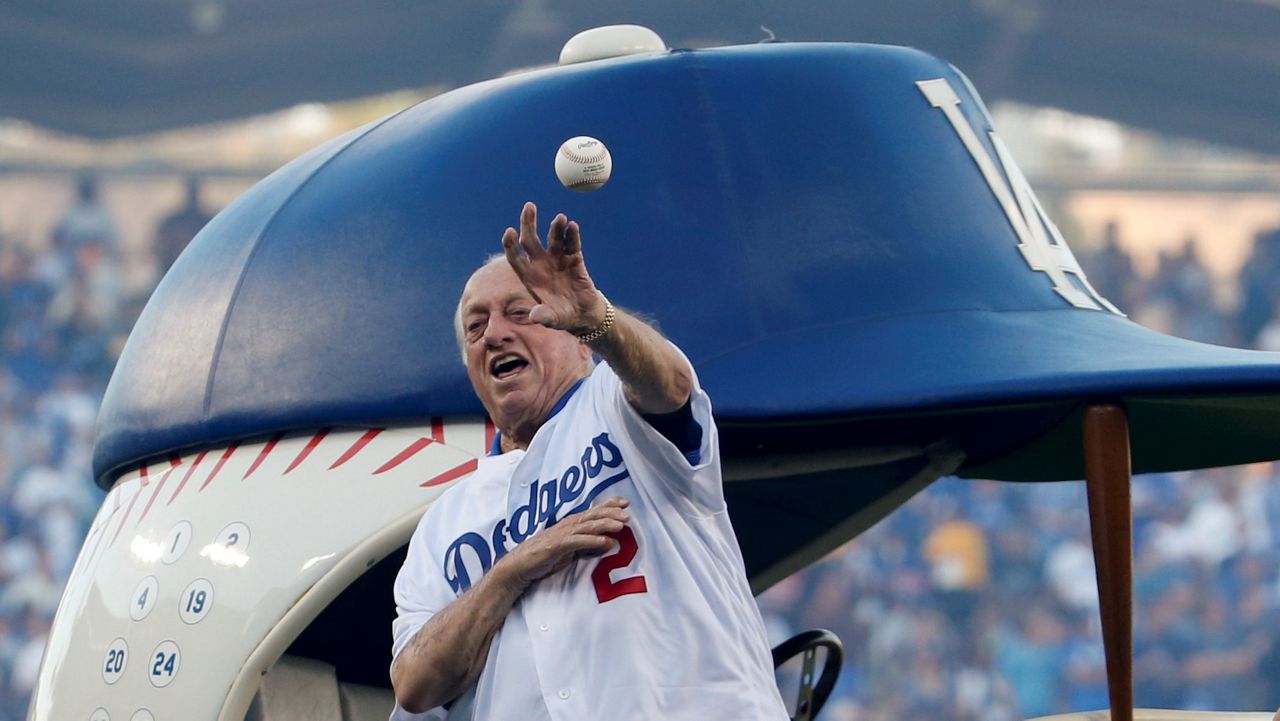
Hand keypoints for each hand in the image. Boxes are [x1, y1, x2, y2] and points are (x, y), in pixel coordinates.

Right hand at [500, 496, 630, 587]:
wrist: (518, 566)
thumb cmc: (544, 557)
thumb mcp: (570, 550)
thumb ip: (589, 545)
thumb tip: (610, 542)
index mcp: (571, 524)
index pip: (593, 511)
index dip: (609, 505)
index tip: (626, 502)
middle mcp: (567, 525)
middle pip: (593, 516)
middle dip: (612, 513)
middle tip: (628, 513)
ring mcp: (561, 534)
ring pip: (587, 526)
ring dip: (605, 524)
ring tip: (621, 524)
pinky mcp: (555, 546)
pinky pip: (577, 541)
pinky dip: (592, 540)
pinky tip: (605, 541)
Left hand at [501, 201, 606, 334]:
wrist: (582, 314)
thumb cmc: (561, 316)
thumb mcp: (552, 319)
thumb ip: (543, 316)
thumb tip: (535, 316)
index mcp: (529, 276)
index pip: (516, 257)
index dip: (511, 244)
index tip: (510, 232)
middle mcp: (541, 263)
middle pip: (530, 239)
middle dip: (528, 223)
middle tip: (529, 207)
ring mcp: (557, 259)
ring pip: (553, 238)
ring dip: (555, 227)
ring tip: (560, 218)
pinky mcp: (574, 259)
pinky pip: (572, 244)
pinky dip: (572, 235)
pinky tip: (572, 226)